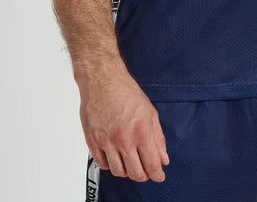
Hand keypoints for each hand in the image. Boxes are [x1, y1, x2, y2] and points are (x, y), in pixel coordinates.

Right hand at [78, 66, 169, 182]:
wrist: (102, 80)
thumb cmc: (125, 91)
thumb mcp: (150, 111)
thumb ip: (158, 137)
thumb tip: (163, 158)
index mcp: (141, 131)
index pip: (152, 164)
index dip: (157, 175)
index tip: (159, 176)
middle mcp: (124, 139)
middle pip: (135, 173)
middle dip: (143, 175)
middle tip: (145, 170)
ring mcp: (107, 141)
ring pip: (118, 172)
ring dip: (126, 170)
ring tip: (130, 161)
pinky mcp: (93, 141)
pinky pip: (102, 164)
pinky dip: (111, 164)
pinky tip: (115, 155)